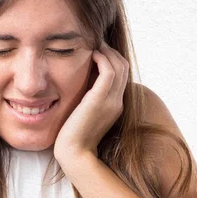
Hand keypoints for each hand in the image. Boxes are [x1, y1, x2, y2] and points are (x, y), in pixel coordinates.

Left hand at [53, 41, 128, 161]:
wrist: (74, 154)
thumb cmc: (73, 138)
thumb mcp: (83, 115)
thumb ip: (86, 101)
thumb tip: (79, 87)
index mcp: (114, 106)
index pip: (121, 76)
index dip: (111, 60)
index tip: (97, 51)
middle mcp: (117, 102)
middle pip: (123, 67)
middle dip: (110, 52)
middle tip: (96, 42)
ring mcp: (111, 101)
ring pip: (119, 66)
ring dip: (107, 52)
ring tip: (94, 45)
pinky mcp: (100, 100)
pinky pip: (109, 72)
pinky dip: (102, 59)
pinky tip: (91, 55)